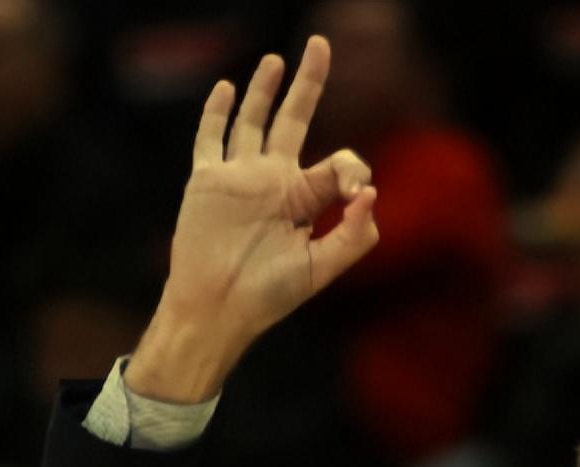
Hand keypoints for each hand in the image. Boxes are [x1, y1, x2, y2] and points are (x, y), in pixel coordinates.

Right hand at [126, 36, 377, 401]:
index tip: (356, 196)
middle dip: (309, 83)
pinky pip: (210, 139)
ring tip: (277, 60)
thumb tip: (372, 192)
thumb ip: (354, 236)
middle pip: (295, 119)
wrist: (218, 310)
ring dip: (264, 89)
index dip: (354, 170)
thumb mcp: (322, 269)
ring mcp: (240, 177)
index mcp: (306, 199)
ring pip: (253, 120)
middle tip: (320, 45)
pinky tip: (227, 87)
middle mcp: (275, 181)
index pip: (339, 164)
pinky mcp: (207, 181)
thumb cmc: (270, 296)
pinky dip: (217, 113)